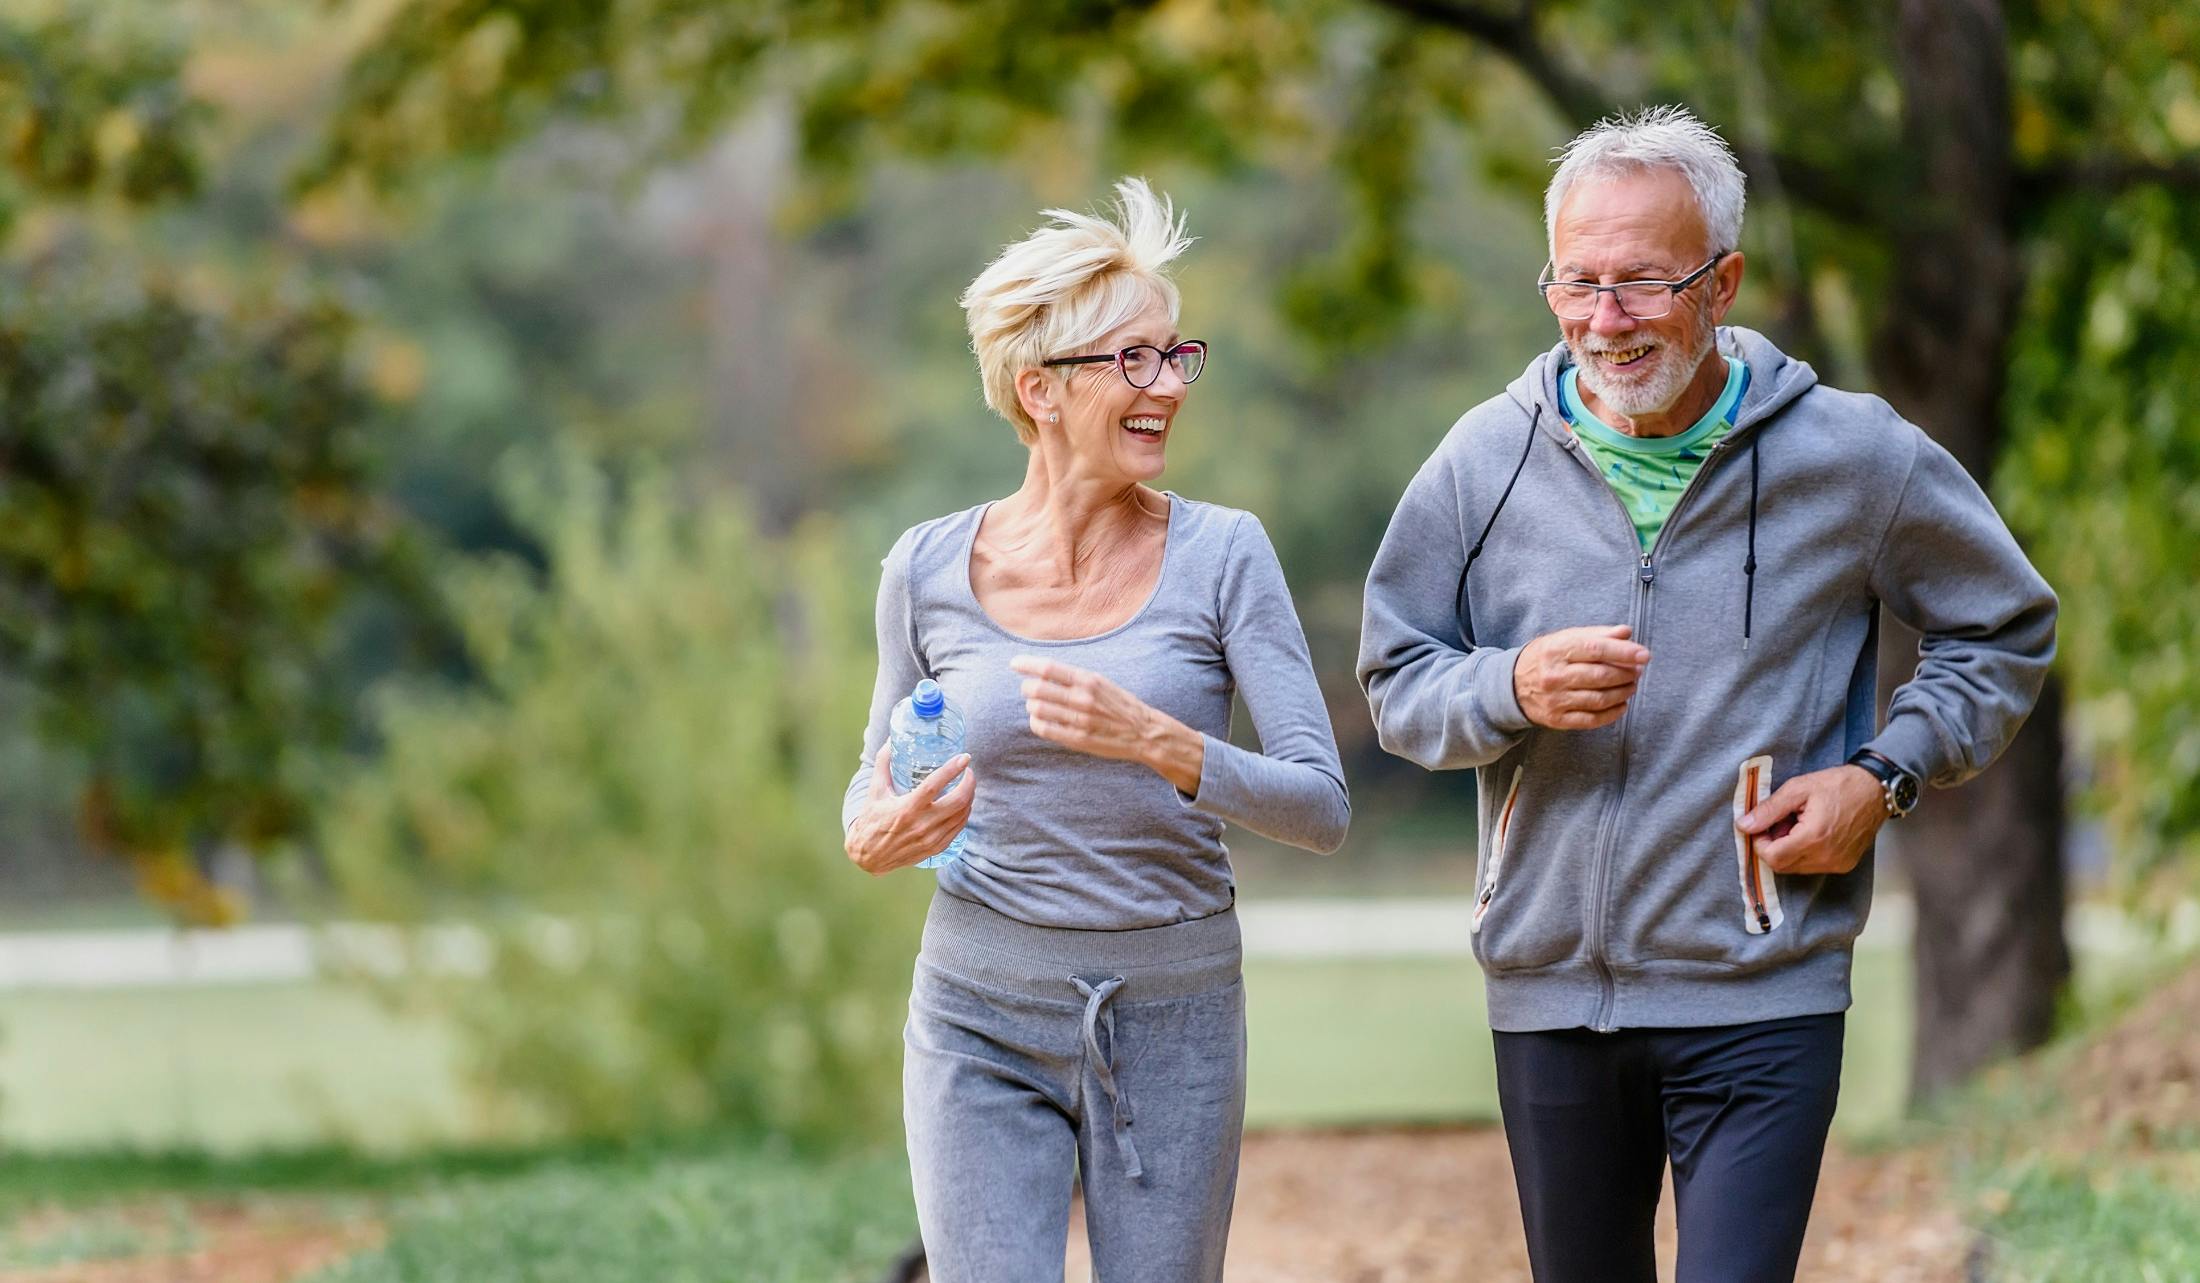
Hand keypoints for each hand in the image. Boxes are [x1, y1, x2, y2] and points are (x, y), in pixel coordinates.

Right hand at [844, 742, 976, 876]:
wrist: (869, 856)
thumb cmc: (872, 820)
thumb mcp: (875, 791)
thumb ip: (884, 763)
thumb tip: (890, 740)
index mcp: (907, 808)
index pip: (935, 785)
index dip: (953, 769)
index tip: (964, 757)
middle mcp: (922, 825)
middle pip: (958, 801)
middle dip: (969, 783)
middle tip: (968, 771)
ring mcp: (932, 839)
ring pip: (962, 815)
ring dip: (969, 797)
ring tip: (967, 785)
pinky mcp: (936, 848)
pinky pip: (959, 828)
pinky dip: (965, 813)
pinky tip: (963, 804)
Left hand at [1009, 655, 1203, 792]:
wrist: (1143, 732)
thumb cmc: (1119, 705)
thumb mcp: (1101, 682)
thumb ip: (1075, 677)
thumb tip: (1043, 671)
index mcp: (1089, 680)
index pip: (1049, 668)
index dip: (1027, 664)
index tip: (1014, 664)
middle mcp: (1082, 698)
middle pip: (1037, 688)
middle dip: (1026, 687)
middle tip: (1027, 688)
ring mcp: (1079, 720)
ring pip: (1037, 709)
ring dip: (1031, 705)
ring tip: (1035, 705)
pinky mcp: (1077, 738)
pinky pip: (1044, 729)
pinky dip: (1035, 722)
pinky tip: (1039, 720)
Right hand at [1512, 625, 1650, 730]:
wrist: (1511, 686)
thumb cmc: (1545, 658)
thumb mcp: (1565, 639)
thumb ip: (1597, 635)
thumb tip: (1626, 633)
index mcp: (1556, 650)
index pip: (1595, 649)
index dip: (1623, 652)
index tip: (1644, 655)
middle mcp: (1554, 676)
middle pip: (1600, 676)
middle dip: (1626, 673)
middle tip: (1638, 671)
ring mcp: (1555, 700)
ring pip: (1599, 699)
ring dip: (1622, 692)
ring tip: (1631, 685)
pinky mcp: (1557, 719)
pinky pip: (1591, 719)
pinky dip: (1612, 713)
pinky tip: (1621, 704)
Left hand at [1738, 765, 1886, 874]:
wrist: (1876, 790)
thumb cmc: (1839, 785)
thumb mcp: (1798, 789)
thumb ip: (1769, 810)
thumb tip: (1744, 825)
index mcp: (1814, 838)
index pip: (1773, 858)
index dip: (1760, 844)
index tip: (1761, 827)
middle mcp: (1827, 857)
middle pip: (1782, 866)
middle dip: (1773, 846)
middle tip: (1780, 823)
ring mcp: (1837, 864)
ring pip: (1797, 868)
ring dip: (1789, 850)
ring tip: (1797, 824)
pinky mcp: (1844, 865)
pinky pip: (1813, 866)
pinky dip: (1805, 853)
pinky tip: (1811, 832)